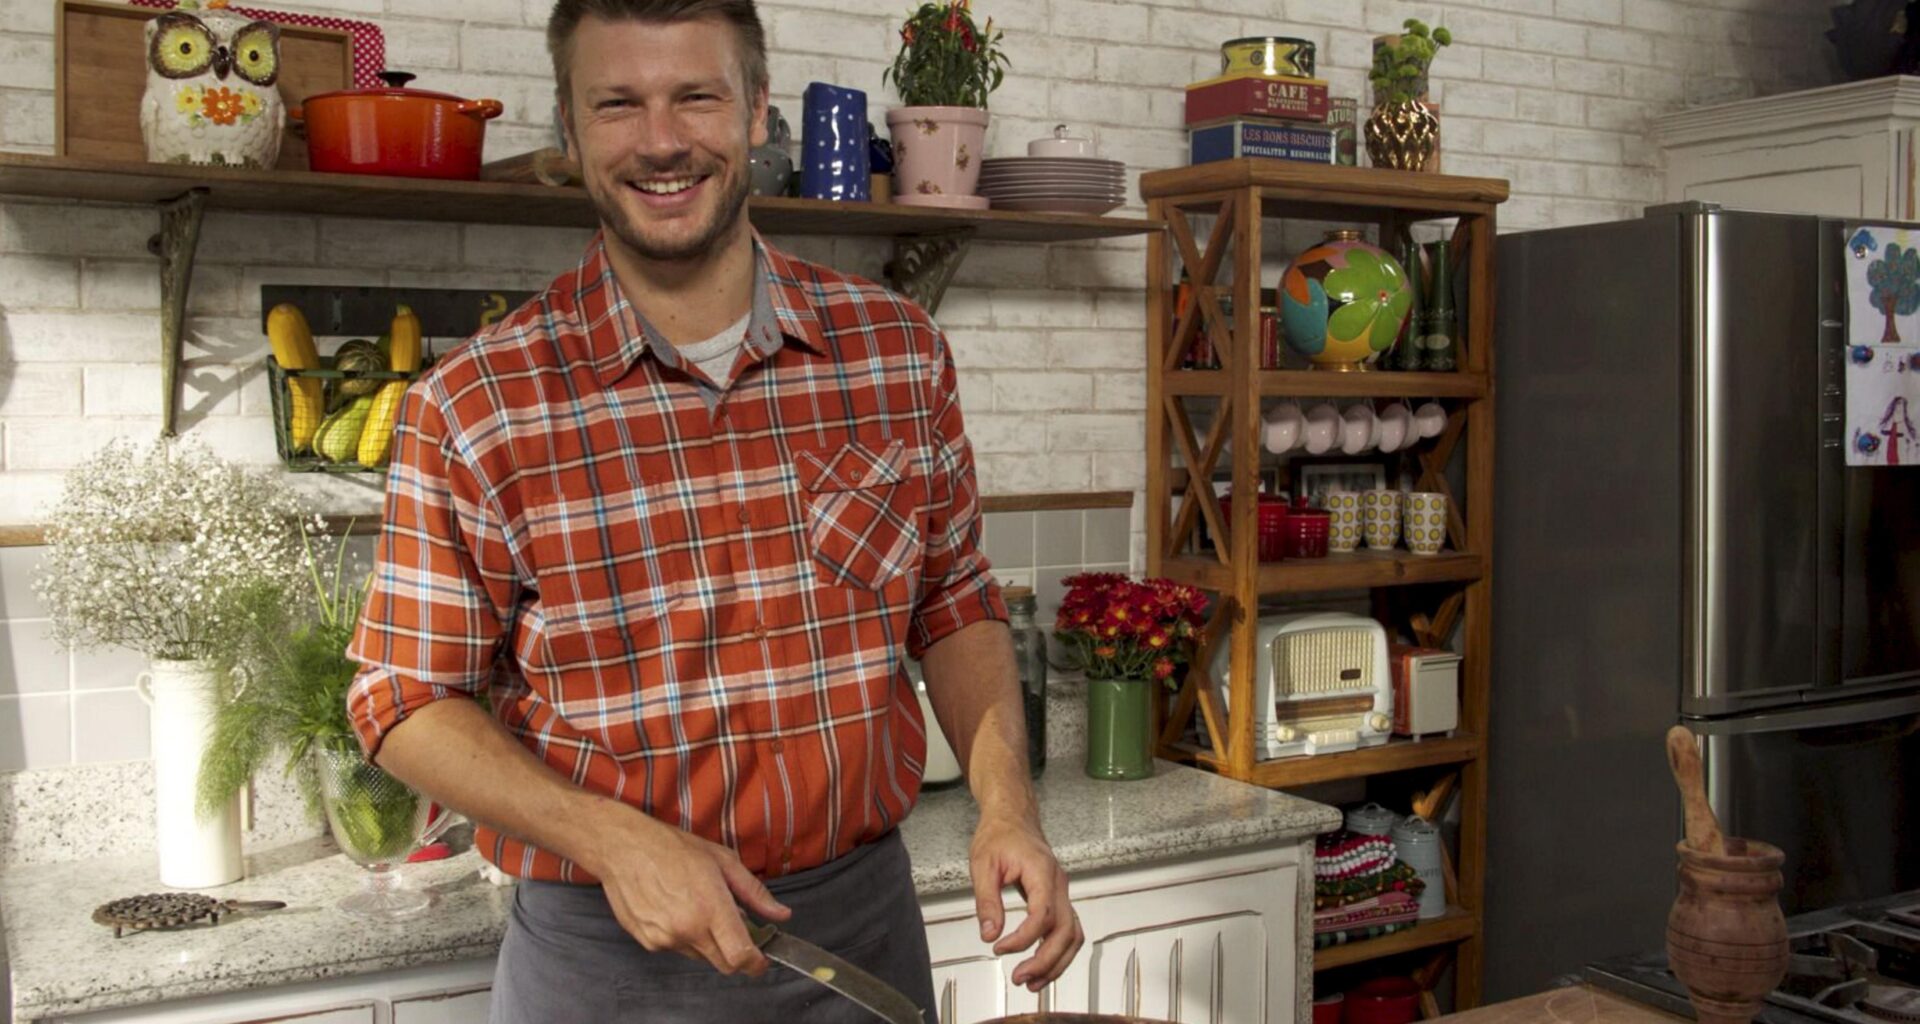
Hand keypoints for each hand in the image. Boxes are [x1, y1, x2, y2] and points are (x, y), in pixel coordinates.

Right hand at [589, 806, 791, 976]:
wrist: (624, 848)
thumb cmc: (674, 848)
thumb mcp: (724, 861)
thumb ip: (755, 893)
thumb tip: (782, 915)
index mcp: (710, 908)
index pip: (740, 956)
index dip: (756, 964)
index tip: (762, 960)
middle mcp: (687, 930)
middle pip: (723, 964)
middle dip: (736, 954)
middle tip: (736, 929)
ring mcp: (665, 939)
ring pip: (700, 956)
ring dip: (708, 942)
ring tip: (699, 908)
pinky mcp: (648, 942)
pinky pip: (677, 948)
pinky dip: (684, 937)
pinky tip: (676, 908)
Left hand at [969, 811, 1082, 989]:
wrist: (1012, 817)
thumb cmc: (1000, 834)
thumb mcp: (983, 865)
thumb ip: (987, 901)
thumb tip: (990, 933)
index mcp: (1041, 872)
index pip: (1042, 915)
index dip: (1023, 938)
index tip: (1000, 948)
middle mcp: (1058, 884)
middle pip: (1066, 931)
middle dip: (1046, 961)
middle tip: (1020, 977)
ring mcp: (1061, 892)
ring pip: (1073, 935)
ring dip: (1057, 962)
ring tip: (1032, 982)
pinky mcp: (1057, 898)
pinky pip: (1067, 929)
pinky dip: (1058, 952)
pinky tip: (1041, 965)